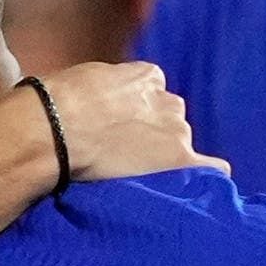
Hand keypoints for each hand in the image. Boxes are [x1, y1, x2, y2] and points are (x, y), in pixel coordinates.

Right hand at [31, 63, 214, 181]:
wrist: (54, 129)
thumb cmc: (56, 106)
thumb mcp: (85, 81)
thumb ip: (106, 90)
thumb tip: (99, 101)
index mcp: (146, 77)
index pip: (155, 94)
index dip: (139, 114)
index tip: (122, 129)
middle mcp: (167, 101)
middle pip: (171, 121)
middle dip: (154, 136)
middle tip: (126, 156)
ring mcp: (176, 130)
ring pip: (180, 145)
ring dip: (165, 158)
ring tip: (139, 177)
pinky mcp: (178, 158)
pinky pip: (210, 168)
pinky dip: (208, 176)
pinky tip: (201, 188)